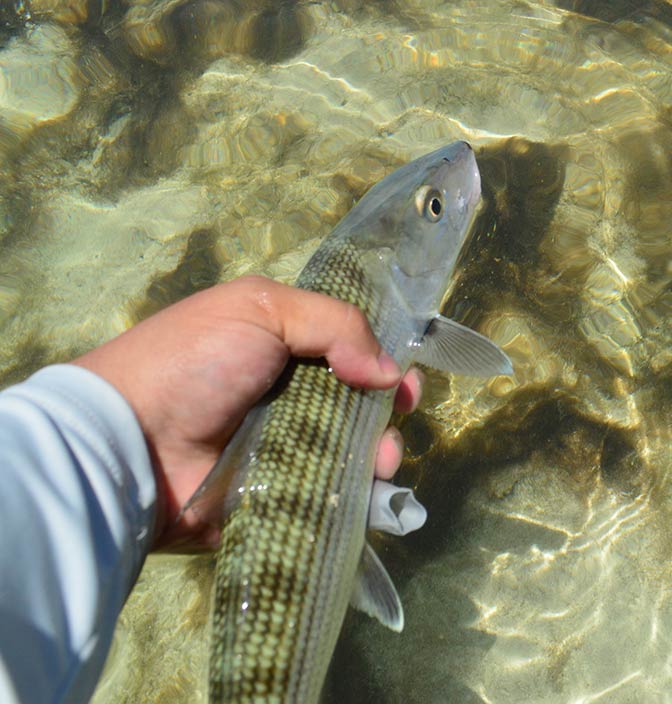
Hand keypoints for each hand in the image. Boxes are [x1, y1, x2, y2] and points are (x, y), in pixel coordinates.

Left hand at [73, 276, 421, 549]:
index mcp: (282, 348)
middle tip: (397, 424)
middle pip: (360, 406)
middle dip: (388, 414)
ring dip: (379, 456)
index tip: (403, 384)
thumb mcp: (262, 309)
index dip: (384, 365)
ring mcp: (285, 452)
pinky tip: (370, 495)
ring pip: (353, 455)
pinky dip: (358, 499)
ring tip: (380, 464)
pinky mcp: (279, 499)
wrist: (131, 443)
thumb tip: (389, 374)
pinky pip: (331, 498)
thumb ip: (337, 325)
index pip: (350, 353)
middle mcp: (288, 398)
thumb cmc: (195, 363)